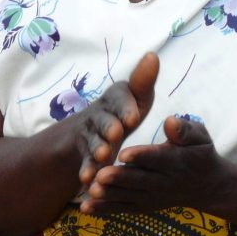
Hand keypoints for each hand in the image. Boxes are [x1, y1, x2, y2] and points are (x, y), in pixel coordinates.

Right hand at [76, 52, 157, 187]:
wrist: (96, 130)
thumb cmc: (126, 110)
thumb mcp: (137, 96)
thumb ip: (143, 80)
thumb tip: (152, 55)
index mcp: (116, 97)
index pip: (121, 98)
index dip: (127, 107)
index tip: (134, 117)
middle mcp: (100, 113)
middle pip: (105, 120)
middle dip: (110, 126)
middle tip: (117, 133)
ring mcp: (90, 134)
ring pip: (94, 141)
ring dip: (98, 148)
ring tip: (104, 156)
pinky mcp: (84, 153)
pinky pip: (85, 161)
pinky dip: (86, 170)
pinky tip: (87, 179)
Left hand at [81, 115, 222, 216]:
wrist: (207, 186)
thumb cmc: (200, 153)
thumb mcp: (200, 136)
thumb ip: (185, 130)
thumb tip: (170, 121)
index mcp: (178, 160)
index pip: (159, 158)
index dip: (142, 156)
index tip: (124, 153)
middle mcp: (165, 181)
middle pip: (140, 180)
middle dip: (120, 178)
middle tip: (100, 174)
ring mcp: (154, 196)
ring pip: (129, 196)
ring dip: (110, 195)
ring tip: (91, 190)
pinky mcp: (144, 206)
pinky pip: (124, 208)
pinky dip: (105, 209)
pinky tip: (86, 207)